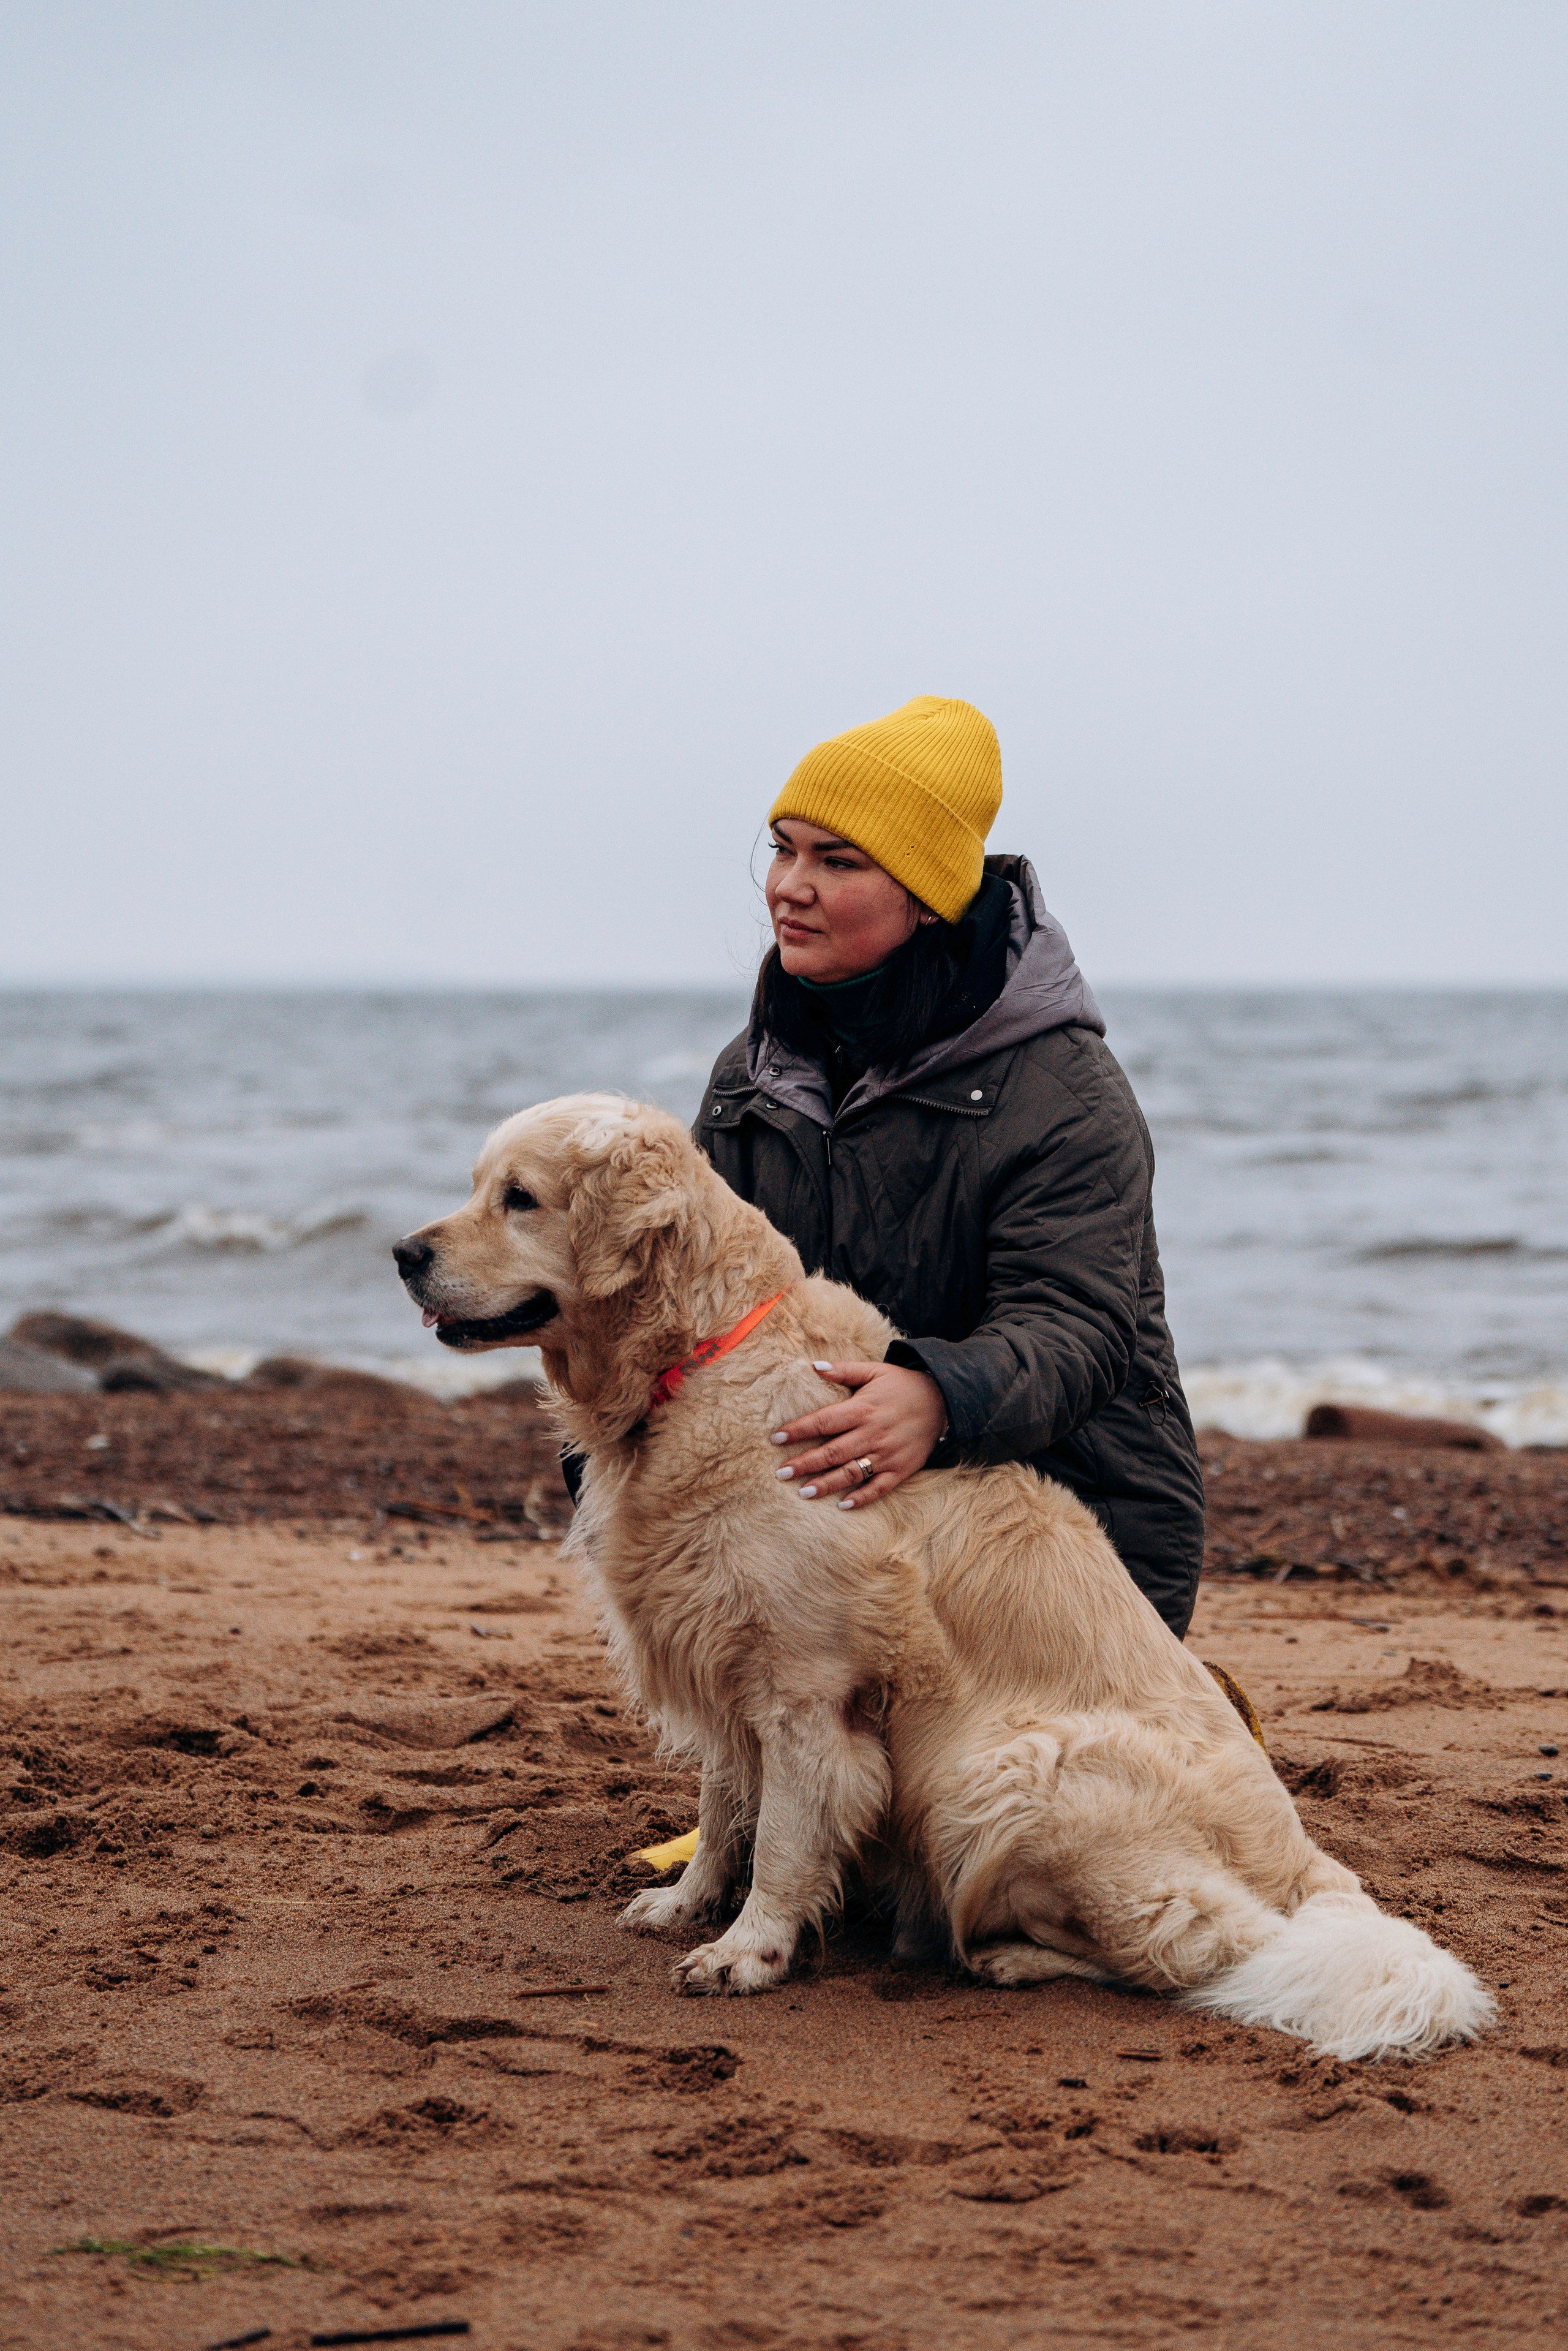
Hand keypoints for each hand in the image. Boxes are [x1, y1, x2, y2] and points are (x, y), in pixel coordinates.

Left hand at [771, 1361, 947, 1509]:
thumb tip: (814, 1366)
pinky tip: (843, 1505)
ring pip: (852, 1472)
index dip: (799, 1430)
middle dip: (805, 1463)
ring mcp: (888, 1454)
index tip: (776, 1438)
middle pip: (833, 1452)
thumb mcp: (874, 1370)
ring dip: (827, 1484)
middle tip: (780, 1472)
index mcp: (863, 1409)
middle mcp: (873, 1433)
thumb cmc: (902, 1385)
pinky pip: (879, 1487)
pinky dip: (862, 1498)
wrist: (943, 1400)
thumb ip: (844, 1370)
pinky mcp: (902, 1469)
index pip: (824, 1422)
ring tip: (803, 1492)